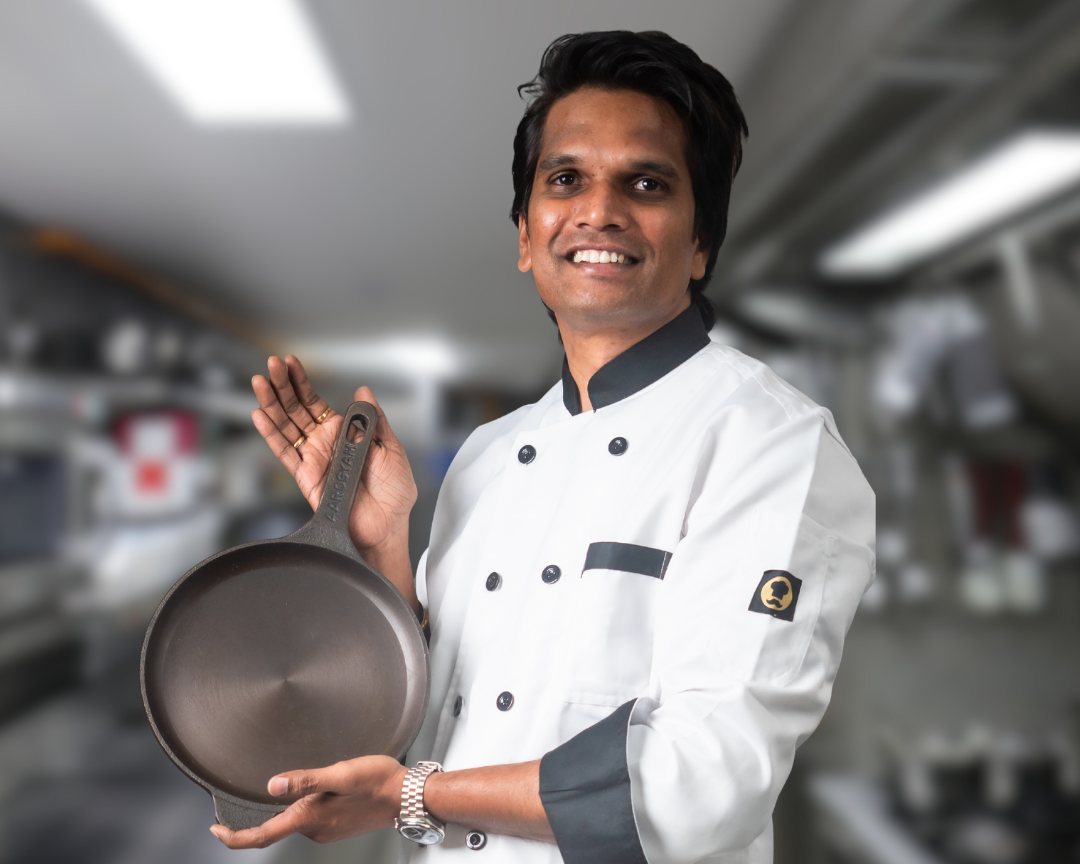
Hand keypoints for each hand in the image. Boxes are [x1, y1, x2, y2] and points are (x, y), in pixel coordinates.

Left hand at [210, 756, 406, 848]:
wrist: (409, 796)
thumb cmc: (378, 782)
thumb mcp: (339, 774)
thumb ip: (305, 780)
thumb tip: (272, 784)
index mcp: (311, 818)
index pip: (263, 835)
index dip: (234, 837)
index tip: (215, 830)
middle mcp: (316, 829)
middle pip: (278, 827)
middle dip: (264, 813)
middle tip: (253, 794)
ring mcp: (328, 829)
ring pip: (297, 820)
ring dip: (291, 805)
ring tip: (303, 781)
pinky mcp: (338, 824)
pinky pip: (313, 817)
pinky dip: (307, 806)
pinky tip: (321, 788)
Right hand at [251, 356, 417, 601]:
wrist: (387, 526)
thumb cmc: (395, 492)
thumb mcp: (391, 448)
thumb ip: (374, 419)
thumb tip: (365, 391)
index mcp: (347, 433)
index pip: (316, 402)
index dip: (302, 382)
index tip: (290, 362)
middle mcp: (326, 443)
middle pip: (296, 409)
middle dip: (282, 386)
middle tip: (270, 364)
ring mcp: (314, 459)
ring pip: (286, 426)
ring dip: (271, 404)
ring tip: (259, 382)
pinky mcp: (306, 477)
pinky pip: (285, 453)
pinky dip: (271, 434)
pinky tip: (260, 415)